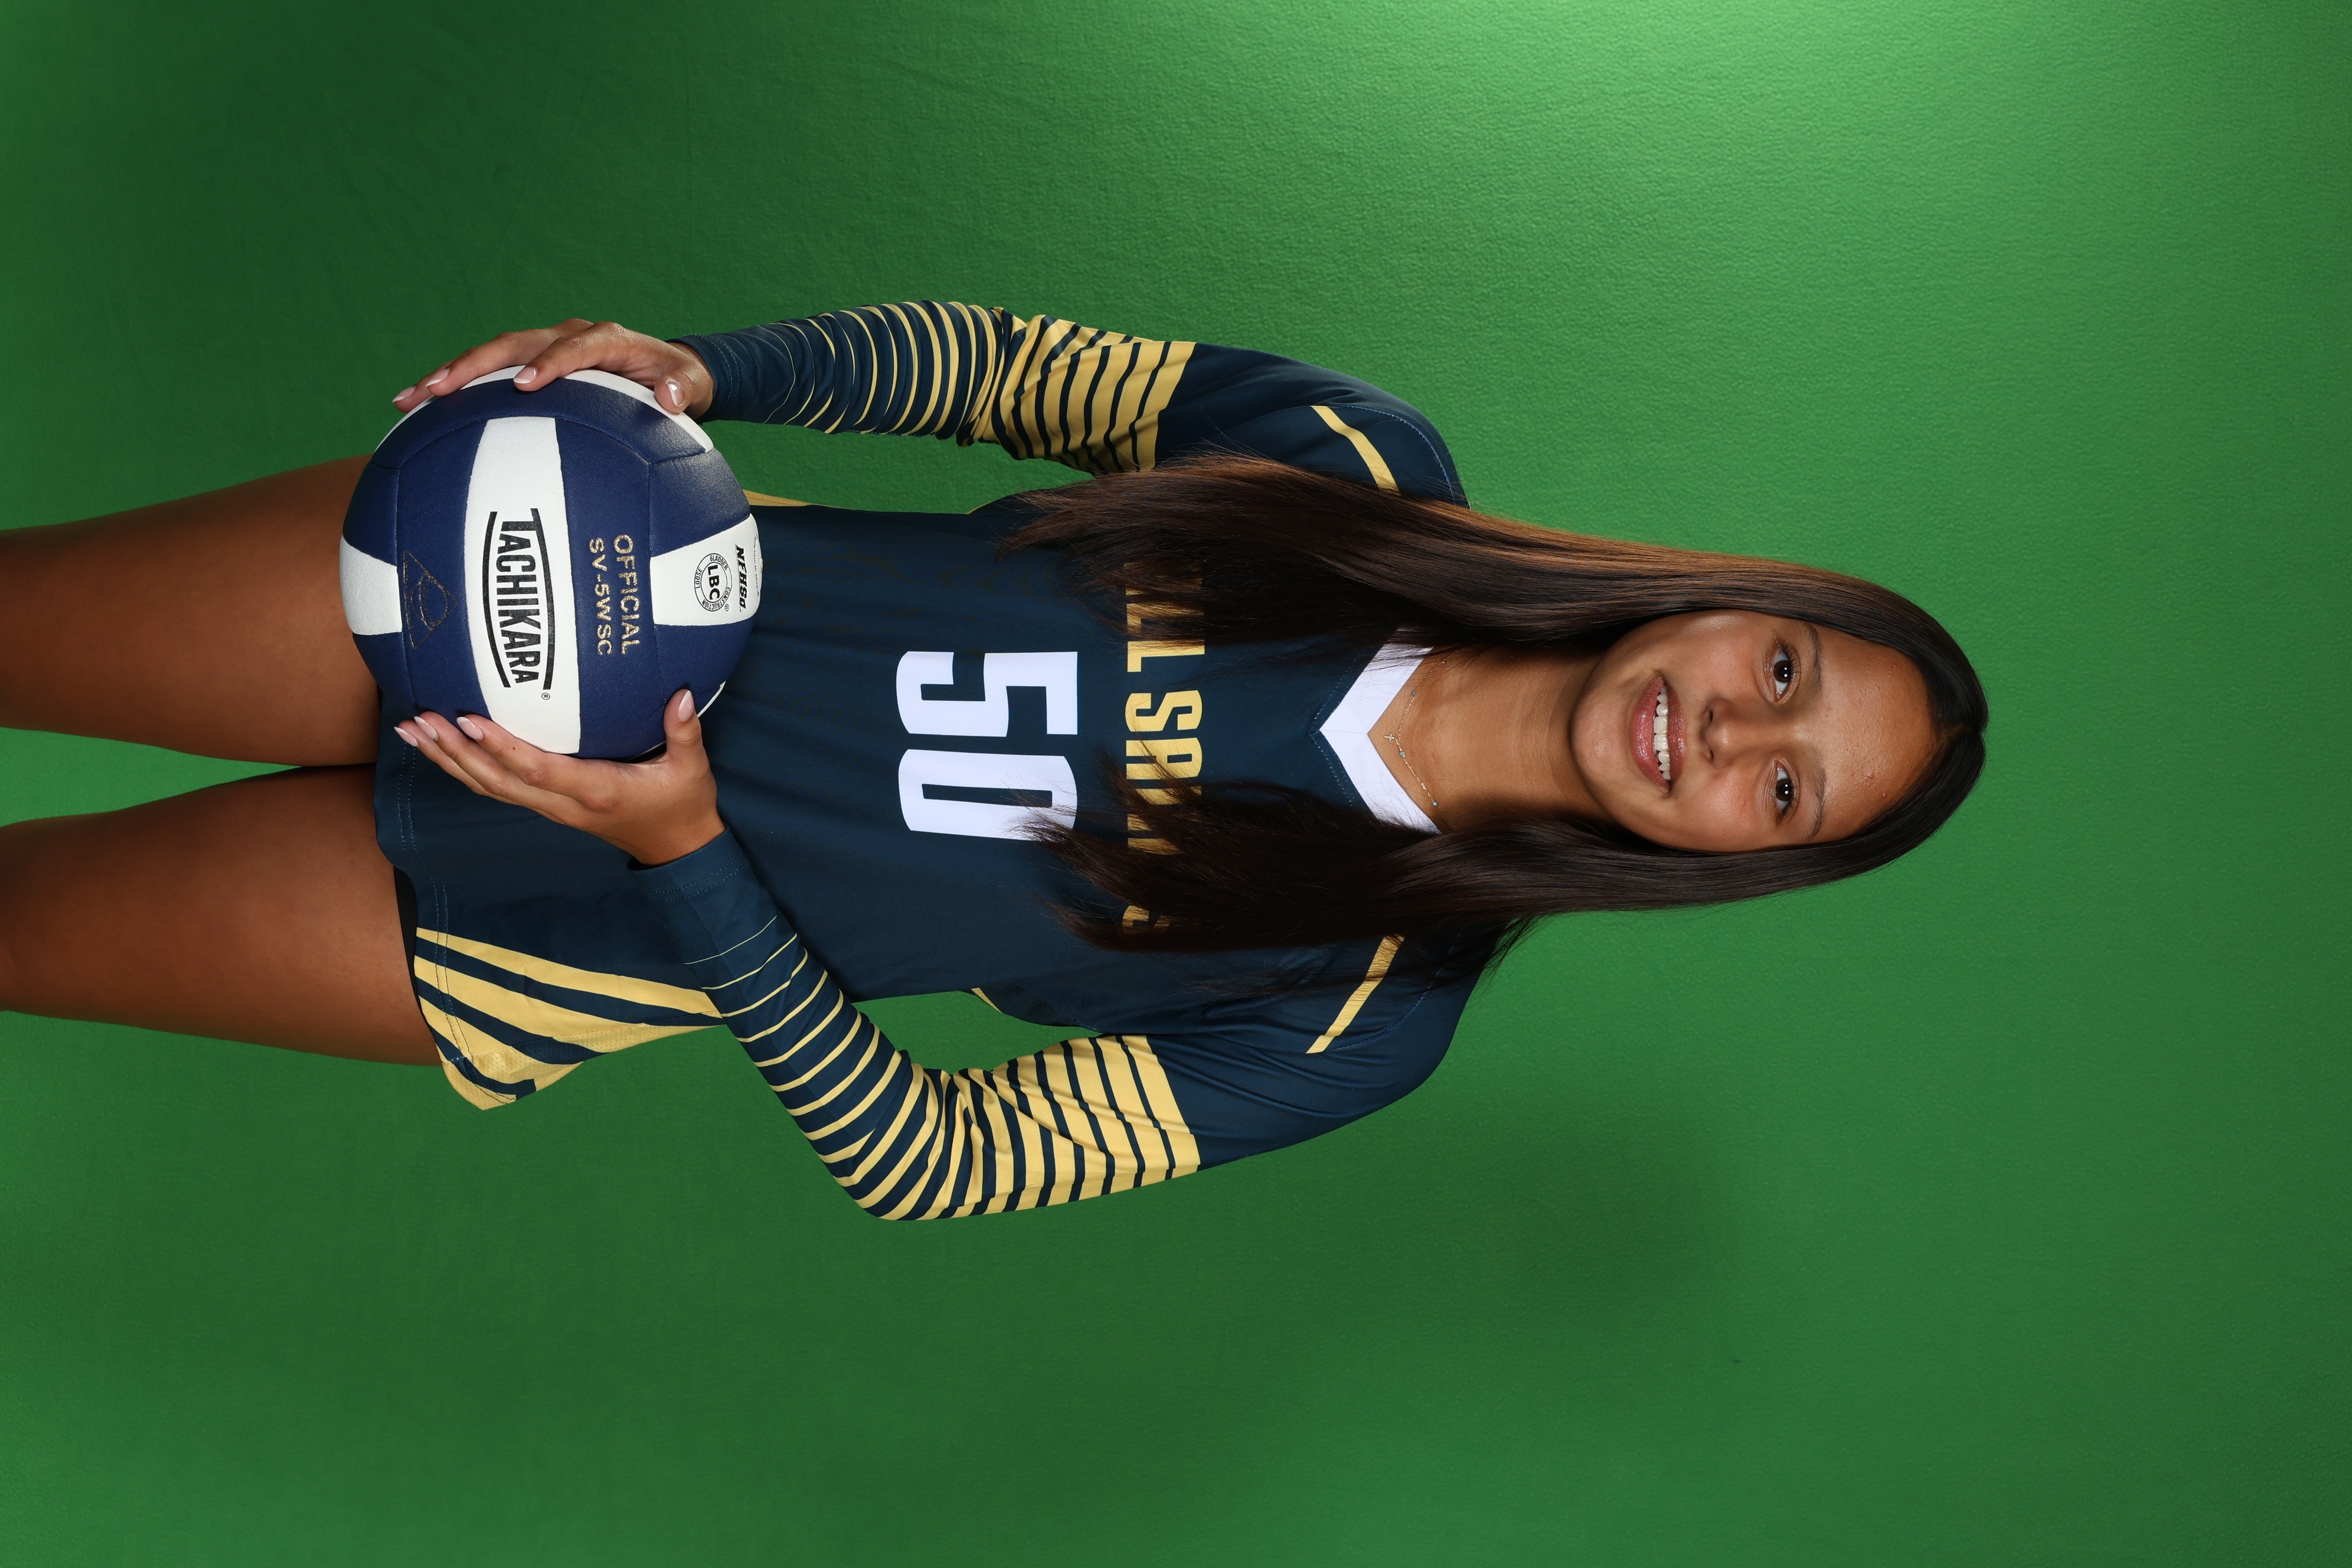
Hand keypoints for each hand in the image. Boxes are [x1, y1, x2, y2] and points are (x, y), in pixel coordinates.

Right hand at [391, 319, 713, 417]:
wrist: (669, 371)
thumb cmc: (679, 382)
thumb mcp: (690, 385)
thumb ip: (682, 389)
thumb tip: (671, 398)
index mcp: (605, 340)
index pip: (572, 347)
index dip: (549, 363)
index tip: (524, 384)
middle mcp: (568, 337)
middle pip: (513, 344)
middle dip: (474, 365)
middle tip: (438, 389)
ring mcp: (545, 348)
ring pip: (492, 356)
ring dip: (451, 375)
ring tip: (410, 400)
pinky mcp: (532, 363)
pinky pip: (492, 374)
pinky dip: (460, 391)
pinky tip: (423, 414)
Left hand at [396, 690, 723, 866]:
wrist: (676, 848)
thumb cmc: (682, 804)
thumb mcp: (692, 770)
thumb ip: (685, 732)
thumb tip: (683, 695)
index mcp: (598, 793)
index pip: (540, 771)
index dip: (502, 748)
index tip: (471, 719)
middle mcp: (565, 805)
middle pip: (498, 781)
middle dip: (456, 751)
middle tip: (422, 718)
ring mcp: (552, 809)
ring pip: (488, 788)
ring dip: (449, 760)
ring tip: (414, 729)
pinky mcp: (546, 806)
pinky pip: (496, 788)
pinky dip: (463, 768)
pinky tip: (441, 747)